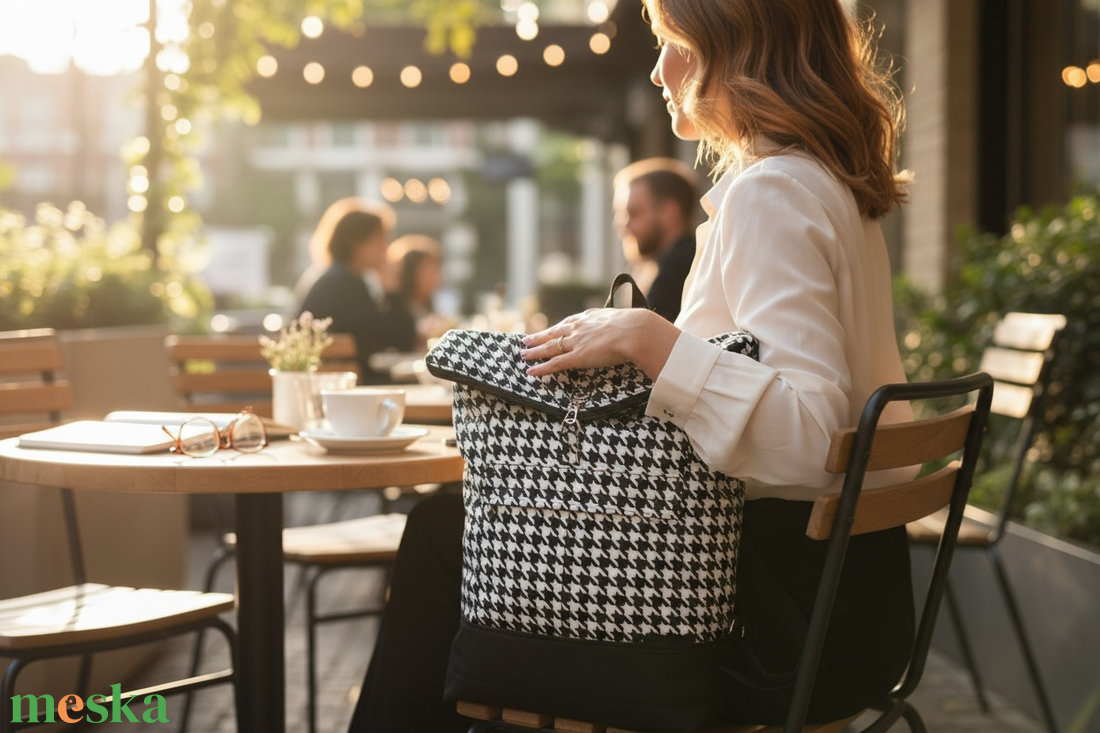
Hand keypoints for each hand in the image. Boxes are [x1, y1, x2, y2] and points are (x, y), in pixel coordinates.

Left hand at [520, 307, 679, 378]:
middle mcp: (580, 327)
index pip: (571, 322)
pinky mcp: (577, 357)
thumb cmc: (638, 327)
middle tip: (527, 339)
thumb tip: (634, 325)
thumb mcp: (627, 319)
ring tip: (523, 354)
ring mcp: (577, 342)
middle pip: (555, 332)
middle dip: (540, 336)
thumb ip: (623, 324)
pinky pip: (554, 363)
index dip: (560, 327)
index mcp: (592, 317)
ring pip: (550, 347)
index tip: (553, 328)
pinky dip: (541, 368)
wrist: (636, 331)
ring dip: (535, 351)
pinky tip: (531, 372)